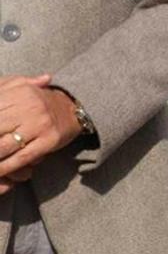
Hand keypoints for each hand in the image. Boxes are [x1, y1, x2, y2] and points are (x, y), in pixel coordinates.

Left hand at [0, 75, 83, 191]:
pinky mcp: (48, 141)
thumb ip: (1, 87)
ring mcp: (39, 125)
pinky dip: (3, 168)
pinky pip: (20, 158)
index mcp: (19, 91)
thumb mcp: (20, 85)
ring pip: (3, 147)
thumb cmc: (38, 99)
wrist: (73, 108)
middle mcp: (29, 107)